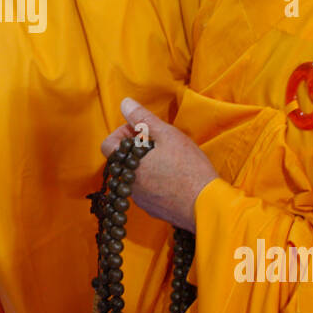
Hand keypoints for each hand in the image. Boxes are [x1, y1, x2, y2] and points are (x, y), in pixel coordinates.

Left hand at [99, 98, 216, 232]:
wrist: (205, 205)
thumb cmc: (188, 168)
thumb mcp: (167, 135)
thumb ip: (142, 118)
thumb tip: (125, 103)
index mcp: (128, 165)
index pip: (108, 145)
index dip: (122, 133)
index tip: (140, 131)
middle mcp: (129, 185)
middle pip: (122, 160)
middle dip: (135, 148)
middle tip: (158, 143)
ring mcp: (140, 200)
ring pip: (134, 176)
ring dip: (145, 165)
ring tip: (169, 159)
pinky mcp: (153, 209)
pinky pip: (147, 191)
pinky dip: (155, 181)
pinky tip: (174, 177)